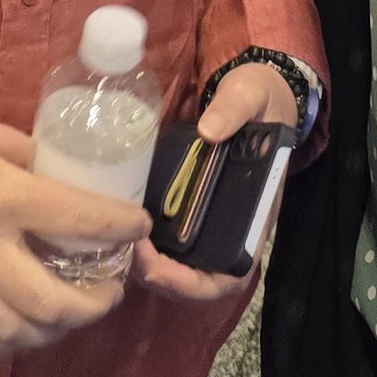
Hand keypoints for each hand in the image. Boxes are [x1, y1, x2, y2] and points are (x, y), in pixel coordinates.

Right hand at [0, 80, 147, 359]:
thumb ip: (18, 151)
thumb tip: (54, 168)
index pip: (78, 224)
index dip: (120, 229)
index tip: (138, 227)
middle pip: (53, 305)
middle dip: (95, 304)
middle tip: (109, 286)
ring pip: (13, 333)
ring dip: (51, 330)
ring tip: (68, 309)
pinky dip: (0, 342)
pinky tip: (14, 326)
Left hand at [132, 61, 298, 307]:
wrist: (251, 91)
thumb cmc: (257, 99)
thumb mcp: (250, 95)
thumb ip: (234, 109)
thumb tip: (209, 130)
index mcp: (253, 216)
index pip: (229, 276)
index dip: (194, 284)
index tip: (158, 268)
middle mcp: (228, 227)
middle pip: (194, 278)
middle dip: (159, 276)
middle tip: (128, 251)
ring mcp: (204, 217)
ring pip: (174, 262)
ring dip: (145, 263)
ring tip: (118, 237)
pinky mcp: (184, 202)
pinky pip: (164, 236)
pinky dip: (142, 241)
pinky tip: (119, 222)